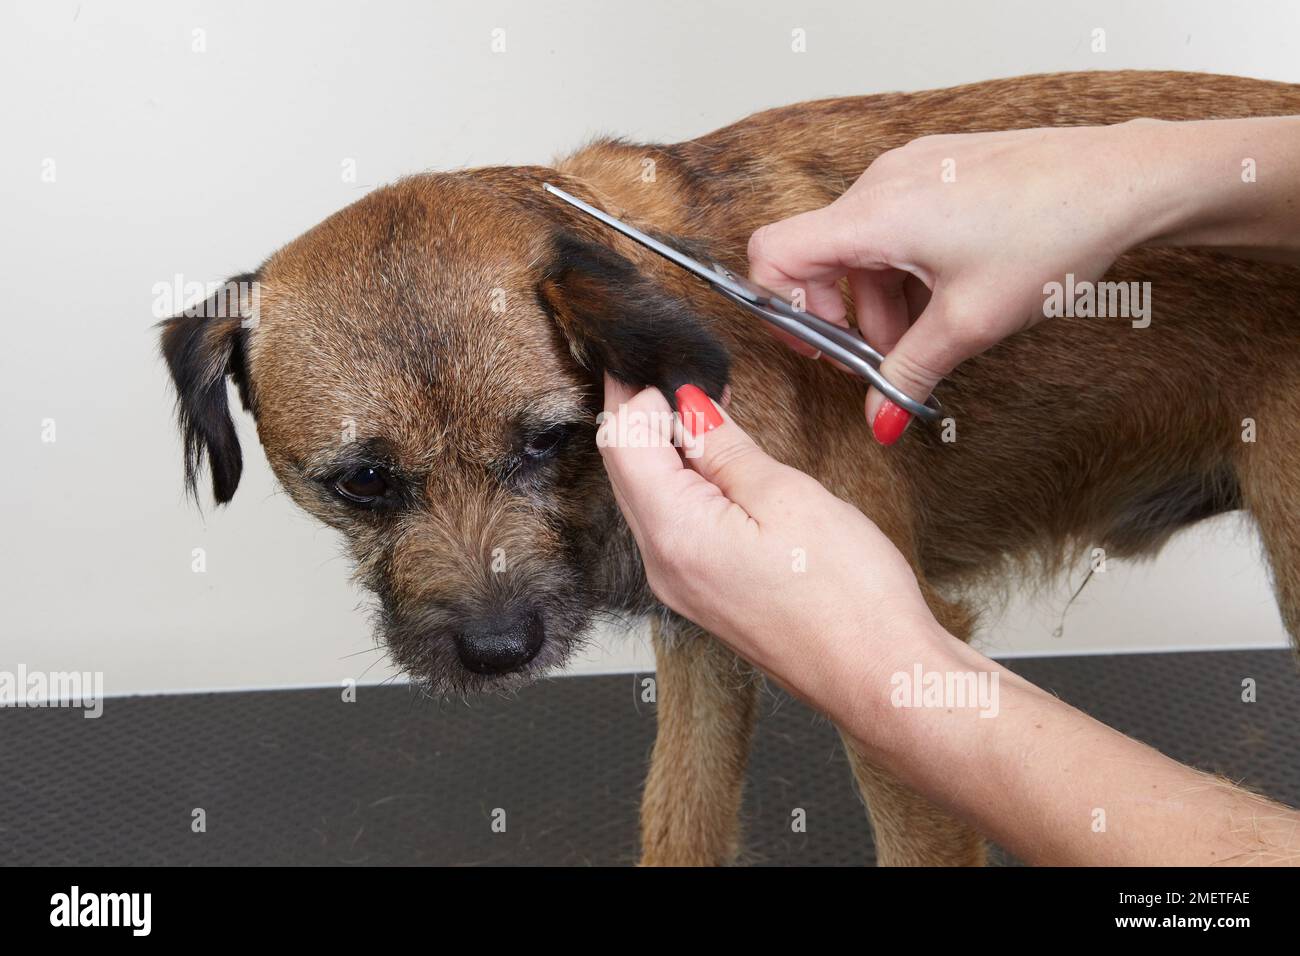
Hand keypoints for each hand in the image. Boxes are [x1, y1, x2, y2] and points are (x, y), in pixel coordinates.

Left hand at [596, 375, 943, 706]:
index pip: (621, 441)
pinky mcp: (704, 596)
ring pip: (646, 497)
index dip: (638, 392)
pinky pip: (672, 526)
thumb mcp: (788, 498)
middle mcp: (663, 565)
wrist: (881, 677)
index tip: (665, 360)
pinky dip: (683, 486)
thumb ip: (726, 448)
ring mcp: (680, 586)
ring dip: (665, 450)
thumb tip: (689, 407)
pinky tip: (717, 467)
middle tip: (678, 373)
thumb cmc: (849, 601)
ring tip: (704, 413)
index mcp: (674, 533)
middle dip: (643, 416)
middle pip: (625, 470)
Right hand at [746, 122, 1166, 442]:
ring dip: (883, 301)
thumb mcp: (970, 323)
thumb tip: (877, 421)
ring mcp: (911, 170)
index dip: (782, 307)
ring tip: (935, 335)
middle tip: (889, 359)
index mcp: (874, 214)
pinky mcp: (939, 169)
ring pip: (864, 248)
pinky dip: (908, 271)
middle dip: (848, 318)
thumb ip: (909, 374)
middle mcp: (881, 182)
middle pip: (822, 259)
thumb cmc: (1052, 234)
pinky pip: (896, 226)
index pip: (774, 252)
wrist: (1124, 180)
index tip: (821, 347)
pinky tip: (952, 297)